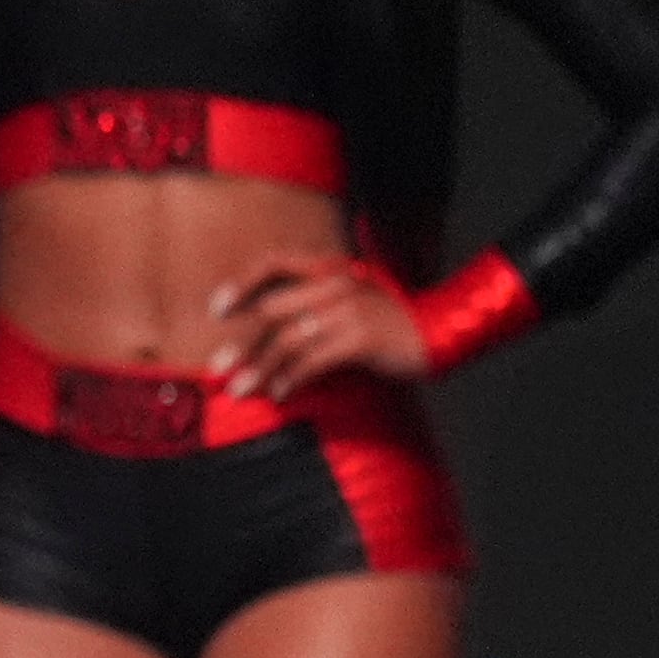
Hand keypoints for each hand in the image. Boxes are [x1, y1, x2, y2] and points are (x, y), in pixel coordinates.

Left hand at [209, 254, 425, 403]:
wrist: (442, 331)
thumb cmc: (390, 321)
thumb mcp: (353, 298)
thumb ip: (315, 302)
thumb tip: (266, 329)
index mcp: (330, 269)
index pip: (274, 263)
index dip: (241, 283)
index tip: (216, 309)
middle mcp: (335, 284)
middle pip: (271, 311)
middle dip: (241, 344)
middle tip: (217, 368)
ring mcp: (348, 310)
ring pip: (287, 341)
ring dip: (259, 370)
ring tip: (239, 391)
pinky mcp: (360, 338)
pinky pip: (312, 361)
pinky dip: (291, 380)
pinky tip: (280, 394)